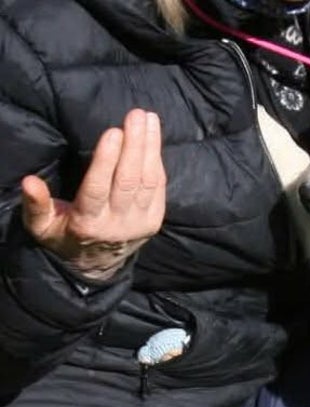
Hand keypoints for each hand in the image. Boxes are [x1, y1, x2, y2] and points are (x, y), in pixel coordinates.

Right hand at [21, 108, 166, 281]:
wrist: (96, 266)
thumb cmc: (63, 236)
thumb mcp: (41, 227)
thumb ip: (36, 205)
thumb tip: (29, 182)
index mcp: (88, 223)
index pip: (99, 188)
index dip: (107, 160)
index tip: (113, 132)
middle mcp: (118, 224)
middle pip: (129, 181)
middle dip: (135, 146)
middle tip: (136, 115)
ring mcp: (139, 224)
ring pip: (148, 182)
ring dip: (150, 148)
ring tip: (149, 118)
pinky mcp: (154, 222)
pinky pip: (158, 189)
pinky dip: (157, 162)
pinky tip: (153, 138)